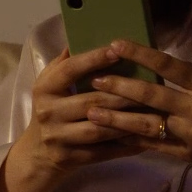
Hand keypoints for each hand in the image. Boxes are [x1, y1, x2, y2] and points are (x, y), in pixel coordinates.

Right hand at [7, 46, 150, 191]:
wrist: (37, 153)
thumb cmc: (53, 108)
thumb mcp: (51, 84)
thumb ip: (66, 62)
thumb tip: (82, 33)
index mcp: (44, 88)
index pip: (70, 70)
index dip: (94, 59)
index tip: (118, 50)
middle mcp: (48, 111)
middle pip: (91, 101)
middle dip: (124, 94)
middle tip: (151, 87)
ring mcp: (57, 137)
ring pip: (99, 129)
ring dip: (128, 121)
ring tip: (153, 113)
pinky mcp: (69, 158)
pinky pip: (102, 152)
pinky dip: (125, 146)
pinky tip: (145, 139)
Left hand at [82, 39, 191, 191]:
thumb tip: (156, 63)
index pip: (168, 65)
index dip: (140, 54)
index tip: (115, 44)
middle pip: (150, 94)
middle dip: (118, 86)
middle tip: (94, 79)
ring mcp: (190, 133)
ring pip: (145, 123)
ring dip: (115, 117)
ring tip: (91, 111)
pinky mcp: (186, 154)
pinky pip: (152, 145)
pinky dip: (130, 139)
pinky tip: (111, 134)